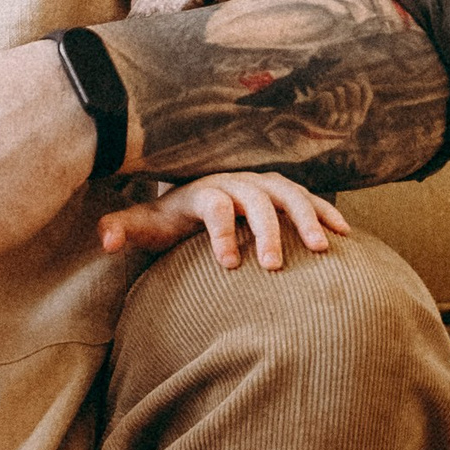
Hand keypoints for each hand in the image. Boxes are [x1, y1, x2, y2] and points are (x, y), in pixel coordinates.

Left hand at [99, 168, 347, 272]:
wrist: (195, 196)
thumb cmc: (172, 217)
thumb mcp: (146, 223)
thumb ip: (124, 228)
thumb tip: (104, 239)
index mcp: (204, 191)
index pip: (215, 205)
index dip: (222, 233)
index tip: (229, 265)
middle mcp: (237, 183)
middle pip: (256, 199)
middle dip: (268, 230)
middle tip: (274, 266)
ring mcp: (263, 186)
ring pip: (288, 195)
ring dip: (305, 219)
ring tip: (321, 249)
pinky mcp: (283, 195)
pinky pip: (309, 199)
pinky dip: (327, 213)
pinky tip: (345, 235)